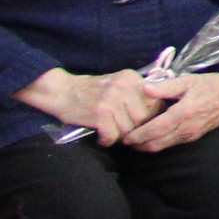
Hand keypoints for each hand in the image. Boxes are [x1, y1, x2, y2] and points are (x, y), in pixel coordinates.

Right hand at [23, 68, 157, 142]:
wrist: (61, 91)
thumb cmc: (91, 91)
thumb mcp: (118, 85)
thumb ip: (136, 95)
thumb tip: (157, 115)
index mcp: (132, 78)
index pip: (155, 103)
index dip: (150, 118)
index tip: (140, 124)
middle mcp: (124, 86)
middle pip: (143, 118)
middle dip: (136, 130)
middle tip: (125, 133)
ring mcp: (111, 99)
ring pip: (128, 129)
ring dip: (120, 137)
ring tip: (111, 134)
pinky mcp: (99, 113)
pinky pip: (112, 135)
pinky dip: (107, 140)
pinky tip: (102, 137)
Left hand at [124, 70, 218, 150]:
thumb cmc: (213, 85)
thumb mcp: (189, 80)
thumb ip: (165, 86)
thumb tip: (144, 88)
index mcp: (182, 114)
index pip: (153, 131)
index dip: (136, 136)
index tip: (123, 136)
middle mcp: (186, 129)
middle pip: (155, 144)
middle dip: (138, 145)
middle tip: (124, 140)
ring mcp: (190, 135)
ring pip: (162, 147)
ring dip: (147, 146)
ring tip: (135, 140)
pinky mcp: (194, 136)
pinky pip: (171, 144)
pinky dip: (158, 143)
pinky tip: (152, 136)